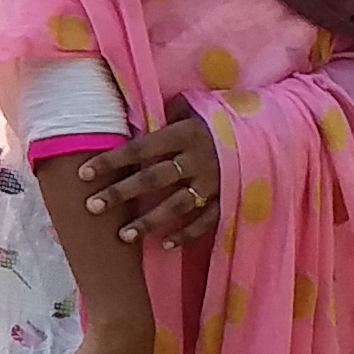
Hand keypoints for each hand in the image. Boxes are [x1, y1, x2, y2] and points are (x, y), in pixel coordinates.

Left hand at [75, 117, 222, 246]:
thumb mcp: (193, 108)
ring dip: (149, 222)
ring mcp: (216, 182)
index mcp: (185, 134)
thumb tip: (133, 120)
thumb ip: (164, 116)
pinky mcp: (231, 199)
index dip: (110, 160)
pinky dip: (186, 234)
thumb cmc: (219, 118)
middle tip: (91, 207)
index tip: (82, 173)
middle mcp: (198, 159)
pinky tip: (164, 245)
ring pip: (177, 205)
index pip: (140, 148)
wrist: (271, 131)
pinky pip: (206, 221)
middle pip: (153, 179)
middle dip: (121, 193)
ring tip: (122, 236)